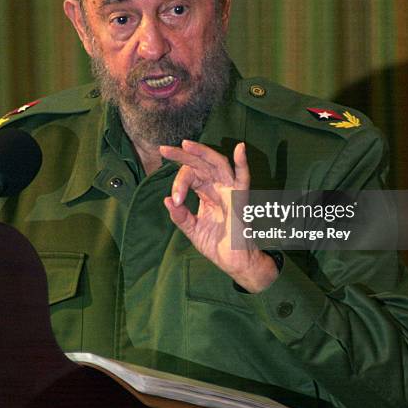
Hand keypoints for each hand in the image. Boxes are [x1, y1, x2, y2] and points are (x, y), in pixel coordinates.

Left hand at [159, 140, 277, 292]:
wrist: (233, 262)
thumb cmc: (216, 244)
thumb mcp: (193, 229)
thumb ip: (180, 216)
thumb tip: (168, 200)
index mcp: (206, 192)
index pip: (190, 176)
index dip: (179, 184)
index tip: (175, 199)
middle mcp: (218, 187)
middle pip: (201, 164)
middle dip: (182, 156)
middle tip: (164, 150)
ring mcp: (230, 190)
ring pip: (217, 164)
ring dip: (203, 152)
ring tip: (186, 144)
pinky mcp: (240, 199)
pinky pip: (244, 178)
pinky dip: (243, 163)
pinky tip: (240, 148)